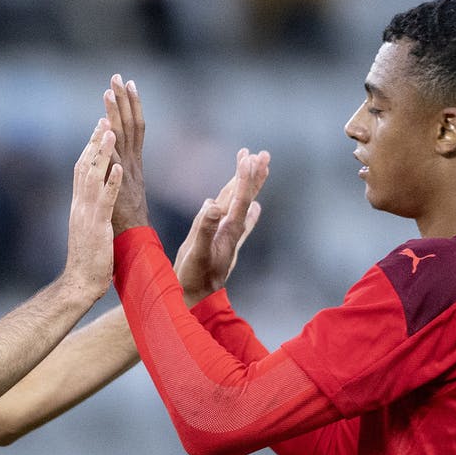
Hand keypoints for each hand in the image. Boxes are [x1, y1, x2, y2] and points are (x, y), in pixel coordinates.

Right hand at [63, 118, 122, 300]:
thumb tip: (92, 199)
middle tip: (104, 118)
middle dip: (94, 142)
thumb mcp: (88, 229)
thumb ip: (89, 211)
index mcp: (79, 205)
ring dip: (102, 154)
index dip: (90, 148)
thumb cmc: (88, 259)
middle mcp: (80, 205)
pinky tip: (121, 167)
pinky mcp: (97, 226)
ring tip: (111, 131)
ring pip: (93, 177)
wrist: (80, 282)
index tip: (99, 128)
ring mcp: (87, 214)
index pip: (82, 170)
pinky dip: (113, 182)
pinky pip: (105, 200)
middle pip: (84, 166)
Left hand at [104, 74, 147, 234]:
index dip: (132, 106)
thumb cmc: (124, 222)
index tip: (128, 84)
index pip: (135, 128)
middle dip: (125, 100)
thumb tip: (109, 156)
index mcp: (134, 166)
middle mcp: (134, 166)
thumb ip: (117, 172)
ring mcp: (128, 175)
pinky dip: (111, 143)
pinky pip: (115, 161)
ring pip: (123, 138)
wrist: (132, 245)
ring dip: (116, 113)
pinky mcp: (120, 187)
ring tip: (110, 91)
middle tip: (119, 76)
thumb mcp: (122, 190)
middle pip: (131, 126)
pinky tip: (105, 126)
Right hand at [173, 148, 269, 305]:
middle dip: (253, 175)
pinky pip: (237, 220)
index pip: (239, 197)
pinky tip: (253, 207)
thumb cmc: (193, 277)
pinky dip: (245, 209)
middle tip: (262, 153)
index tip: (248, 156)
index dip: (244, 176)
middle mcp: (231, 230)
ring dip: (248, 185)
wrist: (196, 300)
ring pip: (240, 204)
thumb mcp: (196, 252)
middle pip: (245, 197)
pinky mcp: (223, 243)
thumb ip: (204, 228)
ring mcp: (228, 236)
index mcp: (228, 229)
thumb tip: (213, 204)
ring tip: (256, 168)